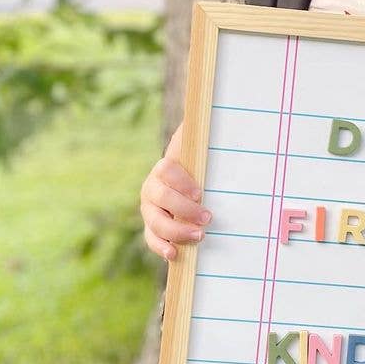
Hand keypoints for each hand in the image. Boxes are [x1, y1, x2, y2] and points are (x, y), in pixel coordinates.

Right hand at [139, 122, 209, 261]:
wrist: (192, 185)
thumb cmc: (200, 166)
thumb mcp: (203, 149)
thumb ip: (203, 135)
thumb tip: (214, 109)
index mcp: (165, 168)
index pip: (166, 170)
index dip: (181, 181)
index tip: (200, 192)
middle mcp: (153, 188)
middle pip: (160, 198)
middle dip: (183, 209)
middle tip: (208, 217)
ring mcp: (151, 210)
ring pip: (155, 221)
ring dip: (175, 231)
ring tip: (199, 236)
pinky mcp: (153, 228)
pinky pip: (151, 239)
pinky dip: (161, 247)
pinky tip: (174, 254)